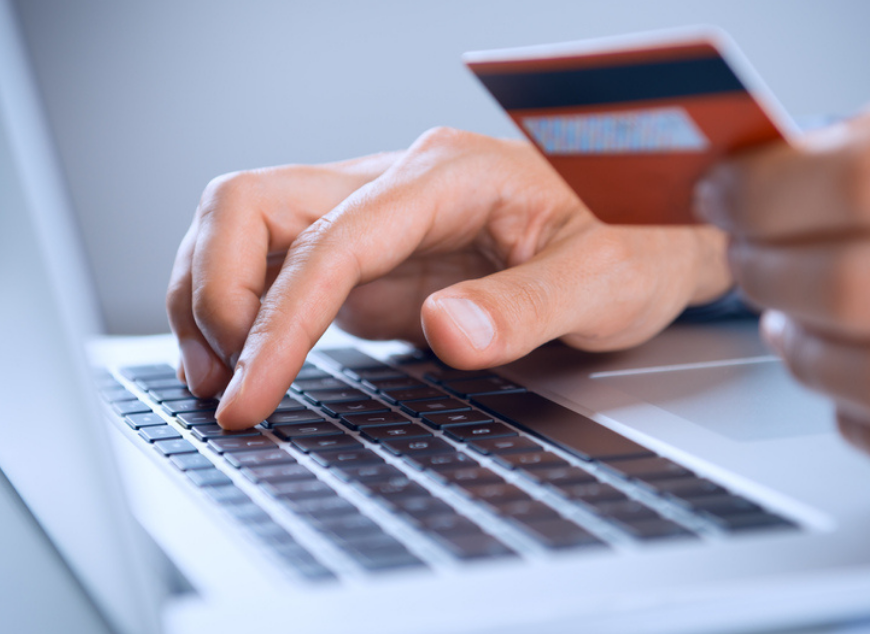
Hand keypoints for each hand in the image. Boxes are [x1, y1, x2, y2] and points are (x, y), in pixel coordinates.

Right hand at [168, 128, 731, 428]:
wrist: (657, 225)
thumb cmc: (639, 238)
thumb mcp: (607, 279)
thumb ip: (527, 306)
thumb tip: (445, 330)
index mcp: (444, 177)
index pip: (328, 242)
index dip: (277, 321)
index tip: (252, 395)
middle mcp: (396, 185)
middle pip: (251, 205)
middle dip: (216, 294)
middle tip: (228, 386)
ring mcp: (378, 219)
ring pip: (248, 227)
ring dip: (213, 298)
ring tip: (221, 381)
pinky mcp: (374, 258)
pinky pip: (280, 268)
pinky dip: (246, 313)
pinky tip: (251, 365)